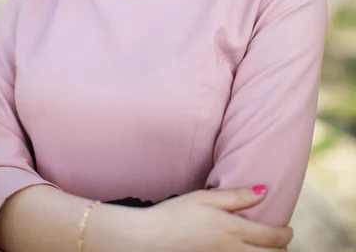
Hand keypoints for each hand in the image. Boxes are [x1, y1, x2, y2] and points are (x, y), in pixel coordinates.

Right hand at [139, 187, 292, 250]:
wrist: (148, 239)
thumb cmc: (174, 214)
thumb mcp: (205, 198)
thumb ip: (236, 196)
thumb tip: (263, 191)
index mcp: (232, 230)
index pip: (271, 238)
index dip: (285, 234)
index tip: (288, 230)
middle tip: (281, 243)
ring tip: (265, 250)